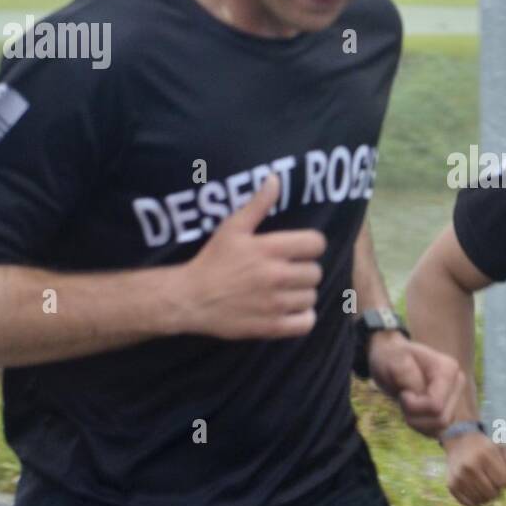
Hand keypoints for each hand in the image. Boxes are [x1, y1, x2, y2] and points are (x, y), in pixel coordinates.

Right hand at [177, 175, 325, 338]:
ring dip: (302, 294)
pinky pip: (306, 323)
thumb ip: (258, 204)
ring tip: (286, 291)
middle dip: (304, 270)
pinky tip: (291, 310)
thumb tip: (275, 179)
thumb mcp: (232, 227)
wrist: (190, 298)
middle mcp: (276, 276)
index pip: (316, 244)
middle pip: (316, 272)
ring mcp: (275, 303)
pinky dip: (303, 317)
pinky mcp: (271, 326)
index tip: (299, 250)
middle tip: (288, 271)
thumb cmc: (212, 260)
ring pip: (312, 297)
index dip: (310, 245)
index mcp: (269, 249)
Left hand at [367, 332, 461, 437]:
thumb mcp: (393, 361)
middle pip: (441, 420)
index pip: (436, 406)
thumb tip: (419, 392)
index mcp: (449, 369)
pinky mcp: (448, 410)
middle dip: (415, 416)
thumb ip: (406, 374)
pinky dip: (420, 426)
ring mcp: (455, 398)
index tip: (403, 392)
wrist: (392, 360)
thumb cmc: (392, 358)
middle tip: (403, 398)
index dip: (414, 406)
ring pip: (440, 429)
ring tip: (407, 404)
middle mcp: (457, 384)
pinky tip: (412, 412)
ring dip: (417, 422)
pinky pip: (436, 432)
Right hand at [445, 431, 505, 505]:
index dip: (505, 480)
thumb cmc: (488, 449)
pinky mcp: (451, 486)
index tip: (500, 472)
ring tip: (485, 484)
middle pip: (492, 494)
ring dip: (487, 496)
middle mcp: (469, 465)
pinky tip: (476, 490)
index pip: (503, 482)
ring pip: (482, 501)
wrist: (460, 443)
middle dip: (497, 490)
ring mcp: (458, 476)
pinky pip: (470, 505)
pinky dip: (477, 501)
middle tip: (492, 479)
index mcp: (485, 453)